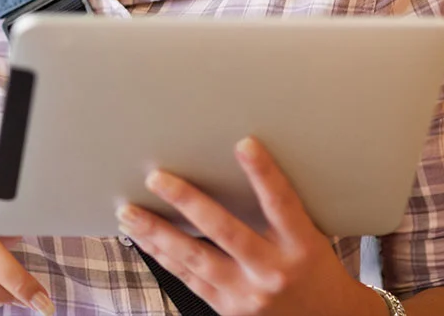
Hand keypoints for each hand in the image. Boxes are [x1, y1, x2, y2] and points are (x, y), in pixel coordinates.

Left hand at [115, 137, 383, 315]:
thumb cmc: (315, 270)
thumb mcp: (311, 238)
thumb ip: (278, 211)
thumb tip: (236, 161)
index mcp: (302, 247)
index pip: (281, 204)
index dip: (264, 174)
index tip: (244, 144)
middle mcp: (274, 271)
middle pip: (226, 231)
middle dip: (187, 202)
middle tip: (156, 177)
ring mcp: (248, 295)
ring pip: (195, 259)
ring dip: (157, 232)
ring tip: (129, 210)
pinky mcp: (229, 310)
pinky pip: (188, 279)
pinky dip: (162, 256)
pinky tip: (142, 238)